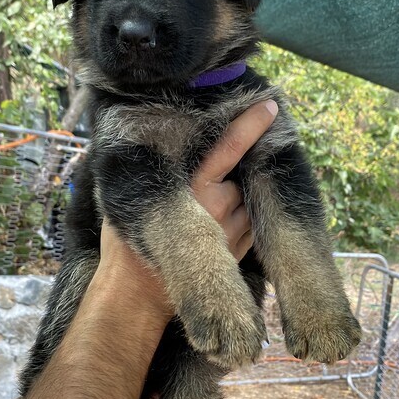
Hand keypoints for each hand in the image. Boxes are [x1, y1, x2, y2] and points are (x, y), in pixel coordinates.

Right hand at [95, 99, 278, 312]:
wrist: (138, 292)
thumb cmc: (128, 241)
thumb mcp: (131, 196)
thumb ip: (151, 171)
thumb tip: (150, 141)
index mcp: (193, 188)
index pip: (229, 148)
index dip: (251, 125)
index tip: (270, 106)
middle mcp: (216, 206)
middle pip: (241, 177)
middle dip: (233, 177)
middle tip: (213, 184)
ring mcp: (231, 231)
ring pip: (248, 201)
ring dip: (237, 199)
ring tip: (210, 209)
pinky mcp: (237, 252)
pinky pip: (250, 226)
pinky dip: (242, 220)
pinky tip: (219, 225)